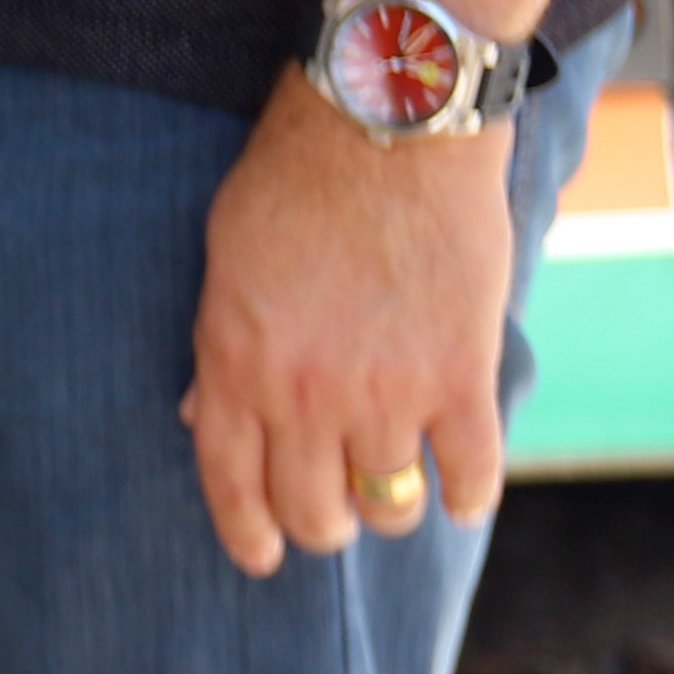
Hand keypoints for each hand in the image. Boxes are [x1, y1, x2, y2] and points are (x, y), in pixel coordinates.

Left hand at [183, 87, 514, 576]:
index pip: (231, 485)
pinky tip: (462, 491)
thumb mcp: (226, 256)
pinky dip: (467, 495)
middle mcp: (305, 393)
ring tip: (396, 482)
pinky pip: (470, 476)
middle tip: (336, 513)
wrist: (390, 116)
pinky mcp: (461, 374)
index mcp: (236, 362)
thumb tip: (203, 414)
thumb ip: (219, 345)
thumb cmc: (297, 172)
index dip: (248, 535)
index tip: (263, 557)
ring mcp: (387, 391)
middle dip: (322, 526)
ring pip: (389, 505)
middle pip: (313, 514)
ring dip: (392, 505)